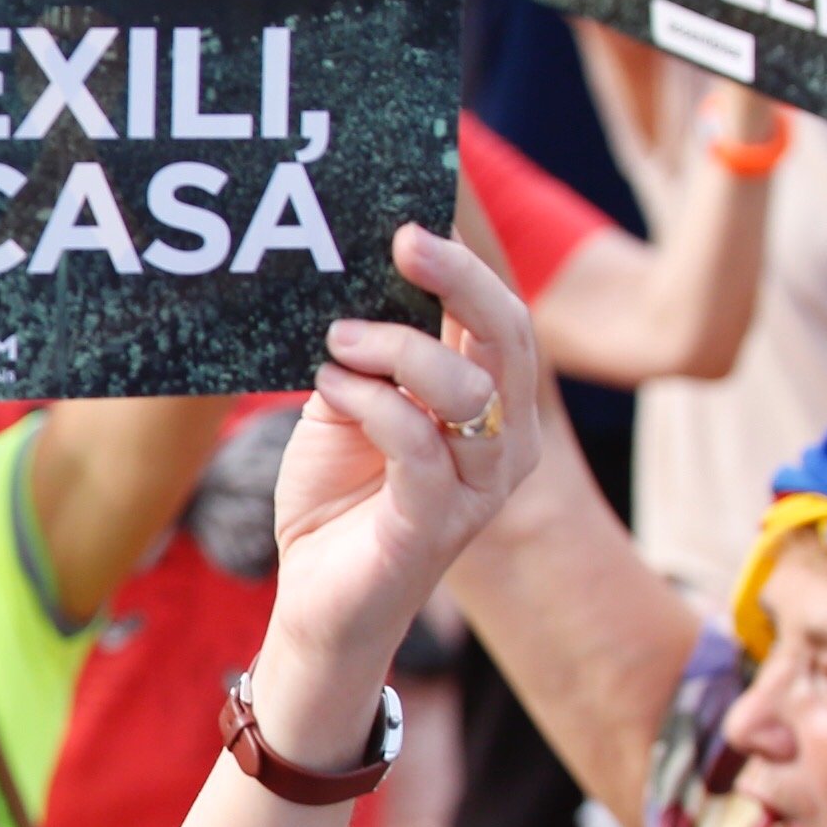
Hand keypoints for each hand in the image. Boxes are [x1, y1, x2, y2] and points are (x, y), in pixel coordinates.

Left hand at [267, 225, 538, 711]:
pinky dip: (374, 404)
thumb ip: (364, 359)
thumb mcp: (346, 410)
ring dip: (400, 348)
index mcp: (494, 411)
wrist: (317, 601)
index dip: (468, 268)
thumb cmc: (338, 500)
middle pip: (509, 341)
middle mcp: (505, 447)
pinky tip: (333, 386)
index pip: (503, 323)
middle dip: (459, 282)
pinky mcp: (436, 524)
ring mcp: (478, 488)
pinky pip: (419, 445)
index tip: (416, 224)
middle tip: (405, 243)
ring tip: (337, 339)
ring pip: (469, 389)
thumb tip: (353, 292)